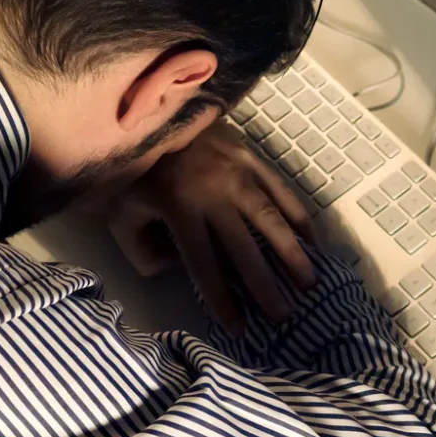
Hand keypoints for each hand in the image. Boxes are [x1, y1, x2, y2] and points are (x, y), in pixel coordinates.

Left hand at [107, 121, 316, 332]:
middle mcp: (215, 192)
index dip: (222, 299)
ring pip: (271, 219)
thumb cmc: (135, 167)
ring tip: (310, 282)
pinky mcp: (251, 157)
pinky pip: (281, 190)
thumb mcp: (122, 213)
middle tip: (284, 316)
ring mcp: (238, 172)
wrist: (153, 108)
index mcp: (180, 208)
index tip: (239, 328)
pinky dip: (298, 216)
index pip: (205, 264)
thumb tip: (178, 270)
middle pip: (244, 248)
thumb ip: (144, 251)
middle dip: (264, 286)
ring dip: (292, 253)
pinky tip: (313, 240)